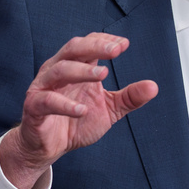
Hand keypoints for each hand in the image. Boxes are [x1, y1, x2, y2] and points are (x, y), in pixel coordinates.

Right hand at [0, 33, 158, 188]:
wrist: (51, 147)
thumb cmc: (77, 121)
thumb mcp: (109, 109)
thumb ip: (129, 98)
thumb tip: (154, 86)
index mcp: (76, 67)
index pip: (88, 44)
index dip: (105, 41)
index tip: (124, 45)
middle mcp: (57, 71)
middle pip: (73, 49)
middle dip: (95, 47)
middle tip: (115, 50)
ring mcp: (43, 87)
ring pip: (60, 70)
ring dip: (82, 71)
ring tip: (103, 74)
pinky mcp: (34, 107)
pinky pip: (46, 101)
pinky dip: (65, 104)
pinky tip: (82, 110)